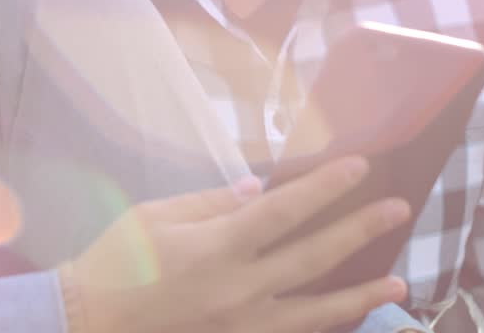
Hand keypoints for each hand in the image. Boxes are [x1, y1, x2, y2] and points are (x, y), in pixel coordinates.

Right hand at [67, 157, 410, 332]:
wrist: (83, 324)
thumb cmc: (113, 263)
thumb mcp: (156, 218)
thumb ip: (212, 203)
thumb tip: (261, 190)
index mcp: (216, 248)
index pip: (284, 212)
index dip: (325, 188)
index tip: (360, 168)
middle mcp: (238, 290)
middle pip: (313, 259)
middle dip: (359, 232)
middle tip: (399, 211)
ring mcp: (241, 328)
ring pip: (315, 314)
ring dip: (359, 296)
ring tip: (399, 284)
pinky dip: (321, 329)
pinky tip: (345, 320)